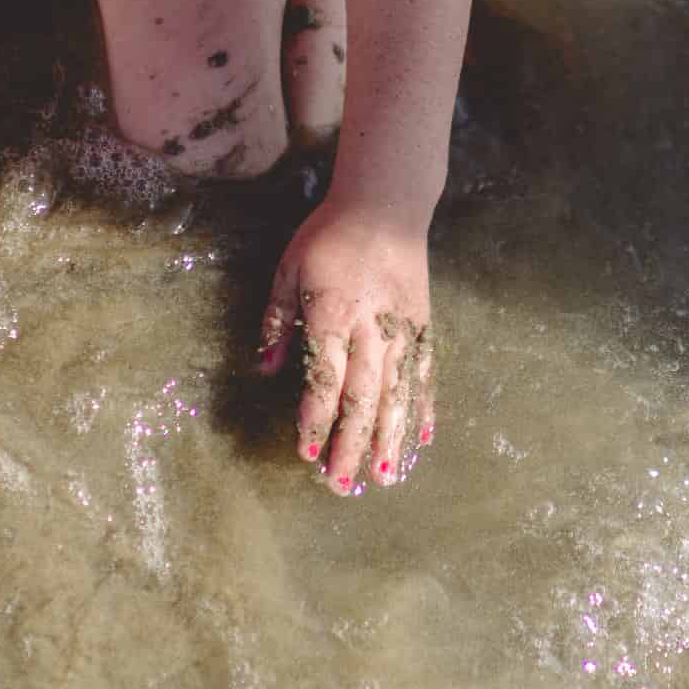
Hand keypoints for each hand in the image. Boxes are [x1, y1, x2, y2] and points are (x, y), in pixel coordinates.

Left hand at [259, 192, 434, 489]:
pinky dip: (423, 406)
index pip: (324, 377)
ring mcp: (402, 330)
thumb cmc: (330, 235)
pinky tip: (421, 438)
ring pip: (398, 393)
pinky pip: (425, 373)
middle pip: (363, 397)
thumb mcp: (289, 268)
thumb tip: (264, 369)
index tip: (307, 453)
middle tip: (341, 485)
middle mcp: (371, 328)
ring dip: (390, 438)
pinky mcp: (423, 326)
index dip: (316, 418)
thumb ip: (277, 320)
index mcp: (333, 314)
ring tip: (384, 477)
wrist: (387, 204)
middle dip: (351, 444)